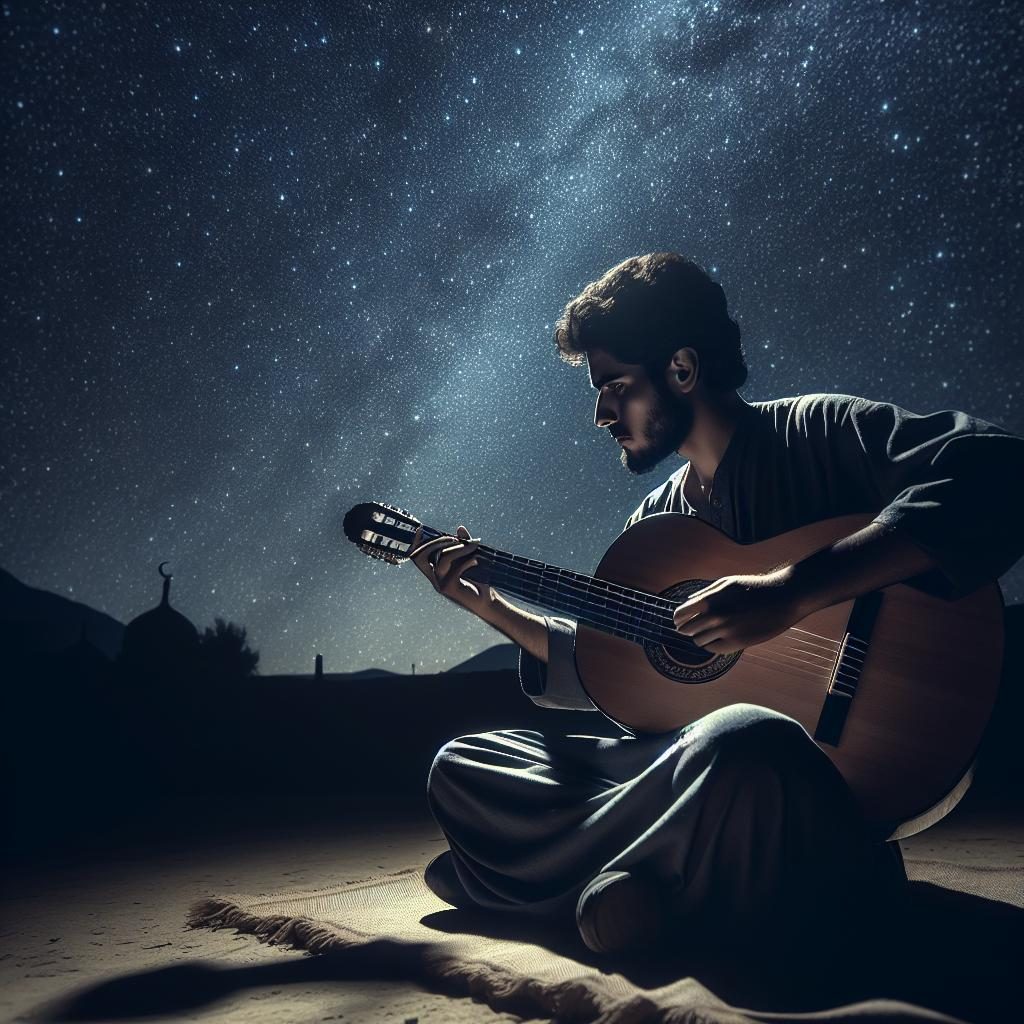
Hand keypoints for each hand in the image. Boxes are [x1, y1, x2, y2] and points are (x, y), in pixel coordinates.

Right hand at [409, 525, 492, 612]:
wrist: (487, 602)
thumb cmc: (478, 580)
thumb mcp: (470, 558)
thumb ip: (463, 543)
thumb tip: (459, 528)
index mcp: (435, 571)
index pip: (417, 556)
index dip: (415, 543)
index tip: (419, 529)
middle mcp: (434, 578)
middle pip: (421, 557)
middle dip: (436, 542)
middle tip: (455, 538)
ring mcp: (440, 584)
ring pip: (442, 560)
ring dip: (458, 549)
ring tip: (473, 546)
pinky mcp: (450, 589)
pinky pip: (455, 569)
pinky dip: (467, 561)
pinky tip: (476, 560)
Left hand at [672, 569, 806, 654]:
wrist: (783, 597)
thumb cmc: (753, 588)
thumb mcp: (726, 583)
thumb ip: (705, 594)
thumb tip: (687, 604)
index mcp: (710, 599)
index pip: (680, 615)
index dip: (678, 619)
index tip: (680, 621)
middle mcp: (716, 616)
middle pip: (687, 630)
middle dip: (688, 629)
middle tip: (693, 627)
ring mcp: (727, 631)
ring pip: (699, 641)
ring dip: (701, 637)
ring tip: (710, 631)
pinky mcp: (738, 643)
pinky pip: (714, 649)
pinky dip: (712, 645)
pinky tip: (719, 638)